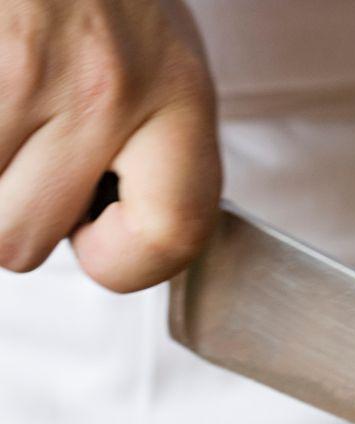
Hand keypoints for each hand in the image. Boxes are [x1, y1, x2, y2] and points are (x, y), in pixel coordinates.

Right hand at [0, 0, 219, 291]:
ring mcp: (21, 69)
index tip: (99, 243)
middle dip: (11, 214)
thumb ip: (156, 156)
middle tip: (24, 156)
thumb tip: (114, 244)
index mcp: (177, 94)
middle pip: (22, 241)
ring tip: (8, 112)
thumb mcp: (161, 66)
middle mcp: (105, 86)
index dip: (128, 265)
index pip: (175, 231)